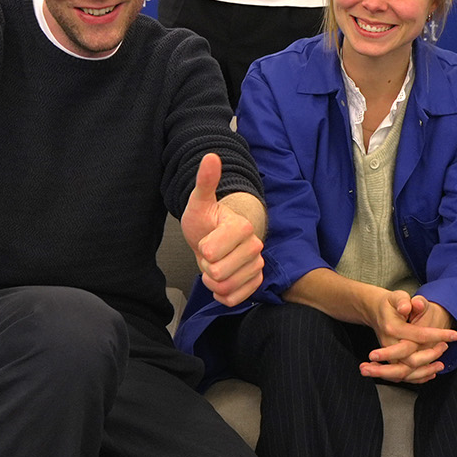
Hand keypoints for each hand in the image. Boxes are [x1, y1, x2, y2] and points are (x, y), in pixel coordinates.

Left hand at [180, 153, 263, 305]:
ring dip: (213, 282)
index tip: (205, 241)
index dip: (203, 250)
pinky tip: (221, 282)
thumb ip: (205, 181)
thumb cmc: (206, 221)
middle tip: (209, 254)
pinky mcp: (256, 282)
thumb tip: (211, 157)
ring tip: (214, 265)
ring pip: (226, 288)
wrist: (215, 237)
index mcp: (243, 227)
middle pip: (219, 274)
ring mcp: (257, 265)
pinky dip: (222, 295)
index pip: (212, 252)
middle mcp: (255, 246)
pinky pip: (234, 299)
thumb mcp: (199, 202)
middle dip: (207, 267)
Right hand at [363, 292, 456, 383]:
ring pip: (407, 372)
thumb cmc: (391, 304)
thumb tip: (406, 306)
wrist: (377, 312)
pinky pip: (404, 376)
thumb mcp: (397, 296)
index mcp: (392, 328)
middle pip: (411, 359)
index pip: (418, 335)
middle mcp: (389, 345)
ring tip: (440, 364)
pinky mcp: (391, 362)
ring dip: (426, 370)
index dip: (437, 335)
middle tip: (445, 346)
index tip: (454, 335)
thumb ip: (402, 300)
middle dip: (432, 355)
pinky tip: (431, 373)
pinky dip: (418, 377)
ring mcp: (389, 356)